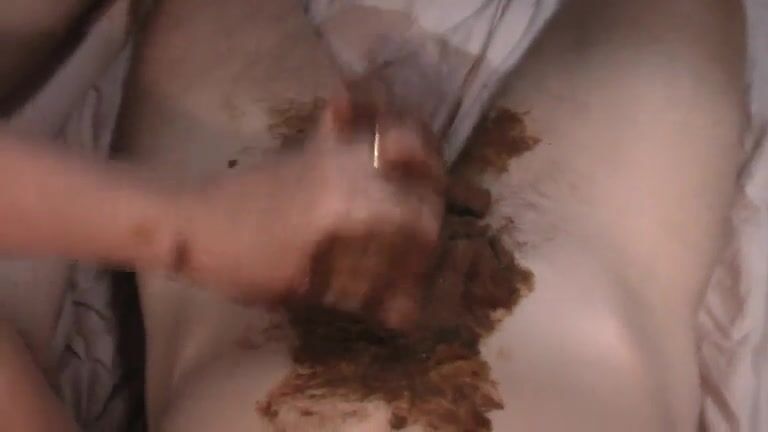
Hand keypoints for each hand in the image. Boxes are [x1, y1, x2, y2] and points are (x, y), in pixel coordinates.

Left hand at [171, 96, 444, 326]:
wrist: (189, 221)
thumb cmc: (241, 261)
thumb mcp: (300, 286)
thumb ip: (357, 294)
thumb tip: (404, 315)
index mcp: (348, 203)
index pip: (416, 215)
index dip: (429, 244)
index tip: (424, 267)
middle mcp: (348, 166)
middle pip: (419, 164)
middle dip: (435, 194)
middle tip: (429, 222)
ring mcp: (329, 149)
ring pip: (394, 130)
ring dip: (419, 151)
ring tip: (422, 180)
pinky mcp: (312, 146)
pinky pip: (351, 119)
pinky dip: (371, 116)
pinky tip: (374, 131)